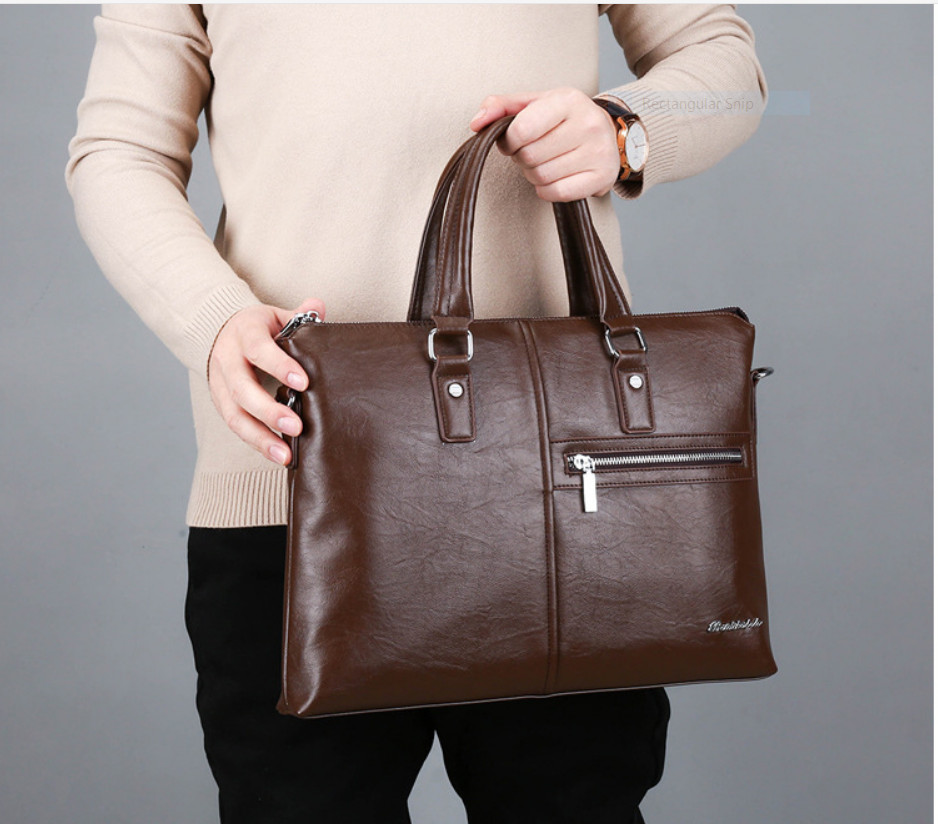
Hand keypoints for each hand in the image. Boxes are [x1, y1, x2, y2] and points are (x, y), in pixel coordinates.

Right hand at [208, 296, 325, 465]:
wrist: (220, 333)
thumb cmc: (259, 328)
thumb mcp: (275, 315)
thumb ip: (298, 315)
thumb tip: (319, 307)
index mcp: (244, 332)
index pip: (258, 349)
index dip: (279, 366)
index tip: (303, 383)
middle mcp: (227, 359)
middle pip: (242, 389)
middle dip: (269, 411)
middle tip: (296, 426)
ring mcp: (220, 384)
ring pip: (235, 414)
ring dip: (260, 437)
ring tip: (286, 455)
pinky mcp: (221, 403)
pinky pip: (236, 426)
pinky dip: (257, 443)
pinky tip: (278, 455)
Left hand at [469, 87, 619, 201]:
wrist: (607, 133)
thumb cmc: (564, 119)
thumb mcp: (535, 103)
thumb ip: (501, 106)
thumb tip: (476, 122)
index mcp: (568, 100)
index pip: (522, 130)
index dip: (508, 141)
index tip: (512, 141)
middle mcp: (588, 124)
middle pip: (529, 156)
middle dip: (521, 158)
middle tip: (531, 152)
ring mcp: (598, 152)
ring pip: (541, 176)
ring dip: (533, 174)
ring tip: (544, 162)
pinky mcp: (602, 177)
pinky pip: (556, 193)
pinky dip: (546, 190)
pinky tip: (554, 176)